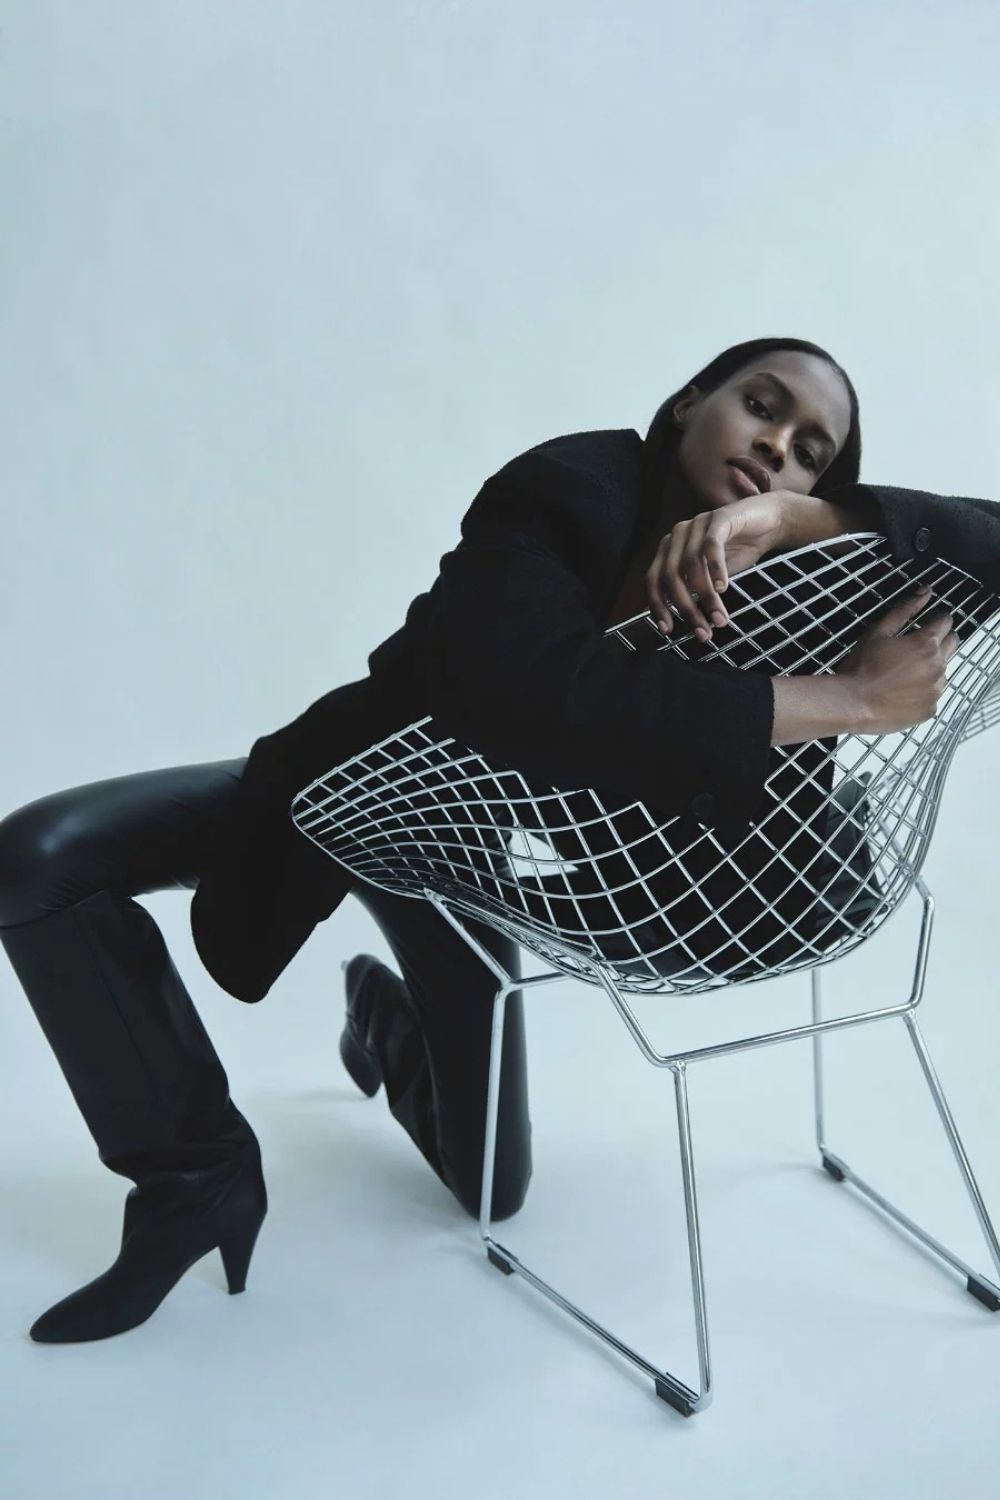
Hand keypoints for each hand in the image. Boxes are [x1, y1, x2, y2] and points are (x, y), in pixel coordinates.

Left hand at [646, 491, 797, 641]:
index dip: (658, 606)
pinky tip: (723, 588)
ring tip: (719, 619)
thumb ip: (697, 593)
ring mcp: (697, 524)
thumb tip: (692, 624)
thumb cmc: (739, 551)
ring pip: (691, 565)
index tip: (667, 631)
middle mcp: (677, 536)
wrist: (770, 521)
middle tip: (703, 633)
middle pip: (671, 576)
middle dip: (686, 609)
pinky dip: (715, 569)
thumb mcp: (712, 576)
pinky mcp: (718, 517)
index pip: (654, 580)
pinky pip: (711, 546)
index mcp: (669, 550)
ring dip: (705, 597)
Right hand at [834, 586, 958, 733]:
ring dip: (931, 666)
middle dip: (940, 638)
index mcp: (926, 643)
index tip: (926, 622)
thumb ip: (905, 609)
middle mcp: (938, 665)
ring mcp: (936, 689)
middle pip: (953, 643)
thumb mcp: (878, 631)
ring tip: (904, 672)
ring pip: (943, 670)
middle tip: (917, 646)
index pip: (946, 621)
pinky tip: (903, 691)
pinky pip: (934, 694)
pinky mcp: (931, 708)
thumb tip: (925, 590)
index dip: (936, 618)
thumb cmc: (862, 666)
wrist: (853, 705)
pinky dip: (923, 690)